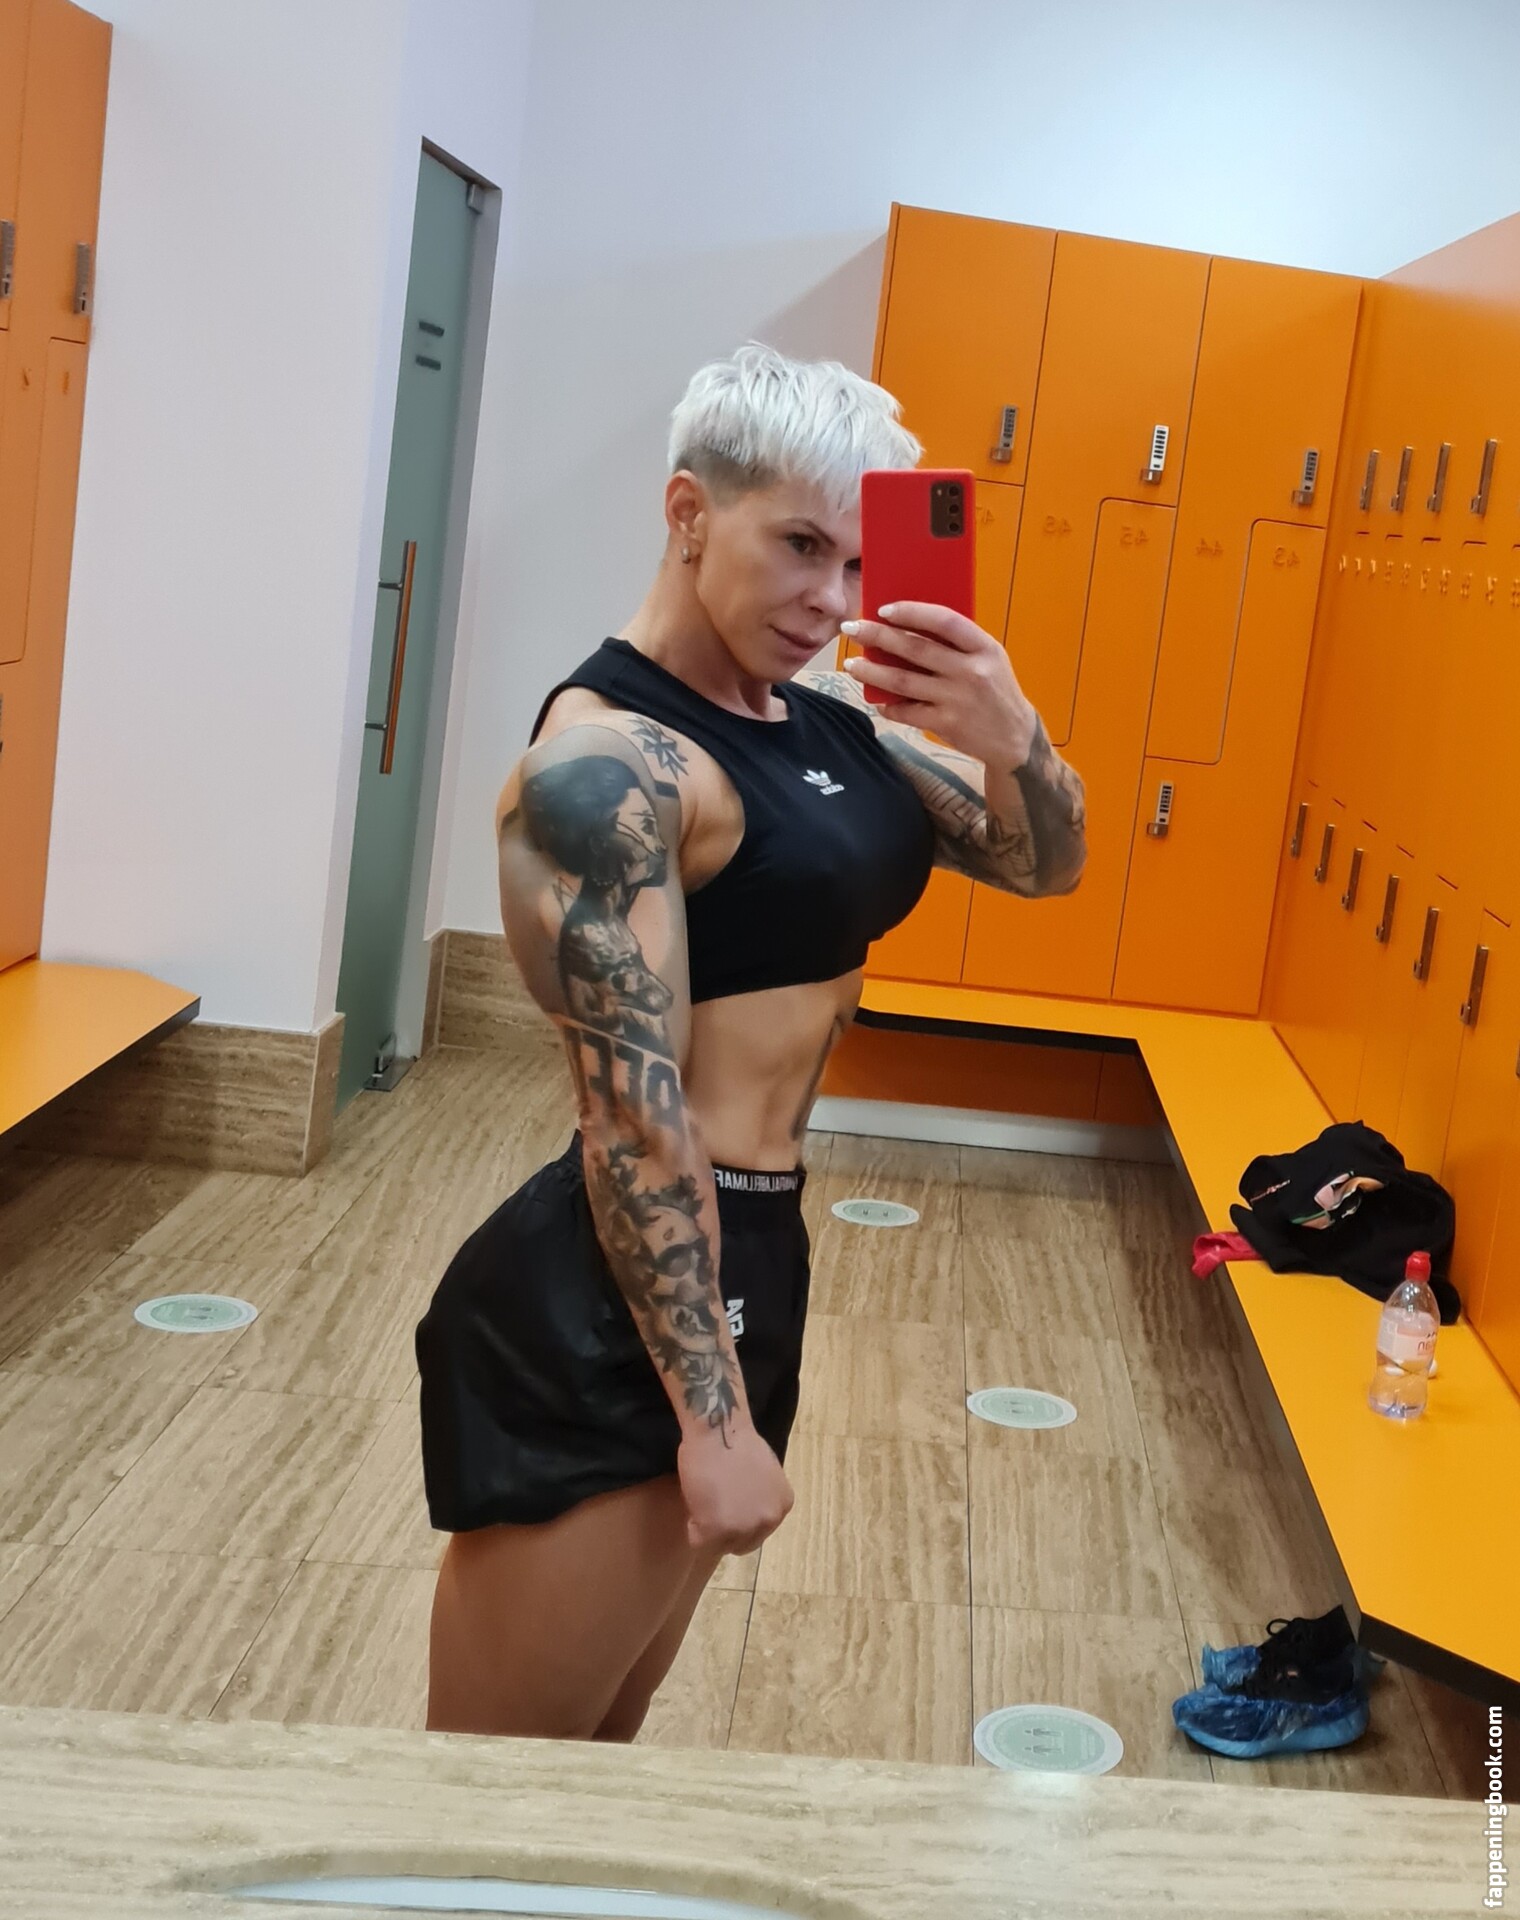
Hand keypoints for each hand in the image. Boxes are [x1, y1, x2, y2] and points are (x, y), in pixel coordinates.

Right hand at [677, 1420, 793, 1554]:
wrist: (718, 1427)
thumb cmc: (736, 1440)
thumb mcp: (764, 1473)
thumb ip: (759, 1496)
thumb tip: (746, 1510)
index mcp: (782, 1505)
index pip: (759, 1530)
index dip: (739, 1519)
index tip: (726, 1502)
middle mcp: (769, 1520)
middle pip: (742, 1543)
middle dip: (726, 1530)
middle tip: (710, 1505)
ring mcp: (744, 1528)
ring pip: (721, 1546)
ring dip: (708, 1530)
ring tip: (702, 1501)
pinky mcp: (716, 1530)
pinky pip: (698, 1541)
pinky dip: (692, 1526)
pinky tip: (694, 1501)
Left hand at [842, 601, 1037, 766]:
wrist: (1014, 737)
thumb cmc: (996, 690)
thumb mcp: (989, 658)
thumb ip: (958, 643)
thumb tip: (909, 625)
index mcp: (983, 647)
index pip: (943, 621)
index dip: (911, 612)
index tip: (883, 609)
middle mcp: (971, 671)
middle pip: (915, 649)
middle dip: (877, 636)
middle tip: (851, 628)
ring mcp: (957, 699)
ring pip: (903, 681)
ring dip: (871, 672)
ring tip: (851, 664)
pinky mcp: (946, 724)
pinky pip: (907, 712)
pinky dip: (888, 705)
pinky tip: (875, 699)